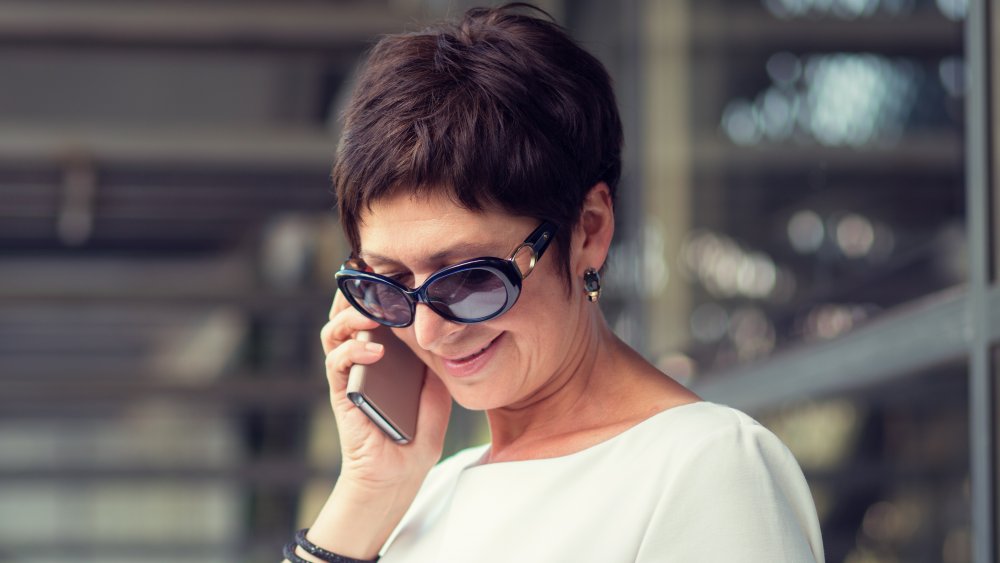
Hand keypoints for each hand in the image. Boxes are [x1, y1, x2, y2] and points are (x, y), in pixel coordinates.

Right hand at [320, 291, 452, 491]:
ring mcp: (348, 373)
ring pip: (333, 332)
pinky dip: (352, 351)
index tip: (390, 266)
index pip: (372, 310)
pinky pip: (336, 363)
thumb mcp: (436, 388)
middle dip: (355, 290)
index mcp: (383, 350)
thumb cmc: (416, 432)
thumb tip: (439, 328)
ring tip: (372, 315)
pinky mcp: (341, 392)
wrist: (399, 473)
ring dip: (350, 317)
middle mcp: (361, 356)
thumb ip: (433, 358)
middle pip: (346, 312)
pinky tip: (374, 351)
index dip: (376, 286)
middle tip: (371, 277)